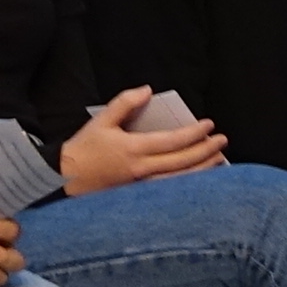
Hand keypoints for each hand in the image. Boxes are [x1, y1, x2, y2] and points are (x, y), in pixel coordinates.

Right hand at [59, 90, 225, 196]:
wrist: (64, 179)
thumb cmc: (83, 149)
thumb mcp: (101, 120)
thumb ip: (125, 103)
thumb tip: (147, 90)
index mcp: (133, 149)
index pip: (172, 141)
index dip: (193, 134)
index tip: (209, 126)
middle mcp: (141, 169)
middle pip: (182, 162)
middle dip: (205, 151)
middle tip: (222, 141)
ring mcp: (141, 186)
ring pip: (180, 180)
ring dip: (202, 169)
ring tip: (218, 159)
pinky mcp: (139, 196)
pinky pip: (170, 190)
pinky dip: (188, 183)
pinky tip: (199, 177)